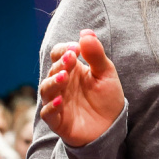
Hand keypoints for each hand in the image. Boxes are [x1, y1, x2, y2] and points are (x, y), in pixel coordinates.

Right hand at [39, 30, 124, 147]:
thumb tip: (86, 32)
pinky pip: (47, 114)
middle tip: (71, 59)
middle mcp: (61, 84)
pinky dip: (51, 107)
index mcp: (70, 70)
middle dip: (60, 64)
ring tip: (64, 77)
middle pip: (52, 70)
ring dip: (53, 82)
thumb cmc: (106, 97)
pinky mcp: (57, 121)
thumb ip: (96, 54)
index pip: (58, 54)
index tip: (76, 48)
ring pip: (46, 90)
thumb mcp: (106, 73)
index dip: (64, 50)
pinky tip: (60, 101)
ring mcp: (57, 102)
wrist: (112, 126)